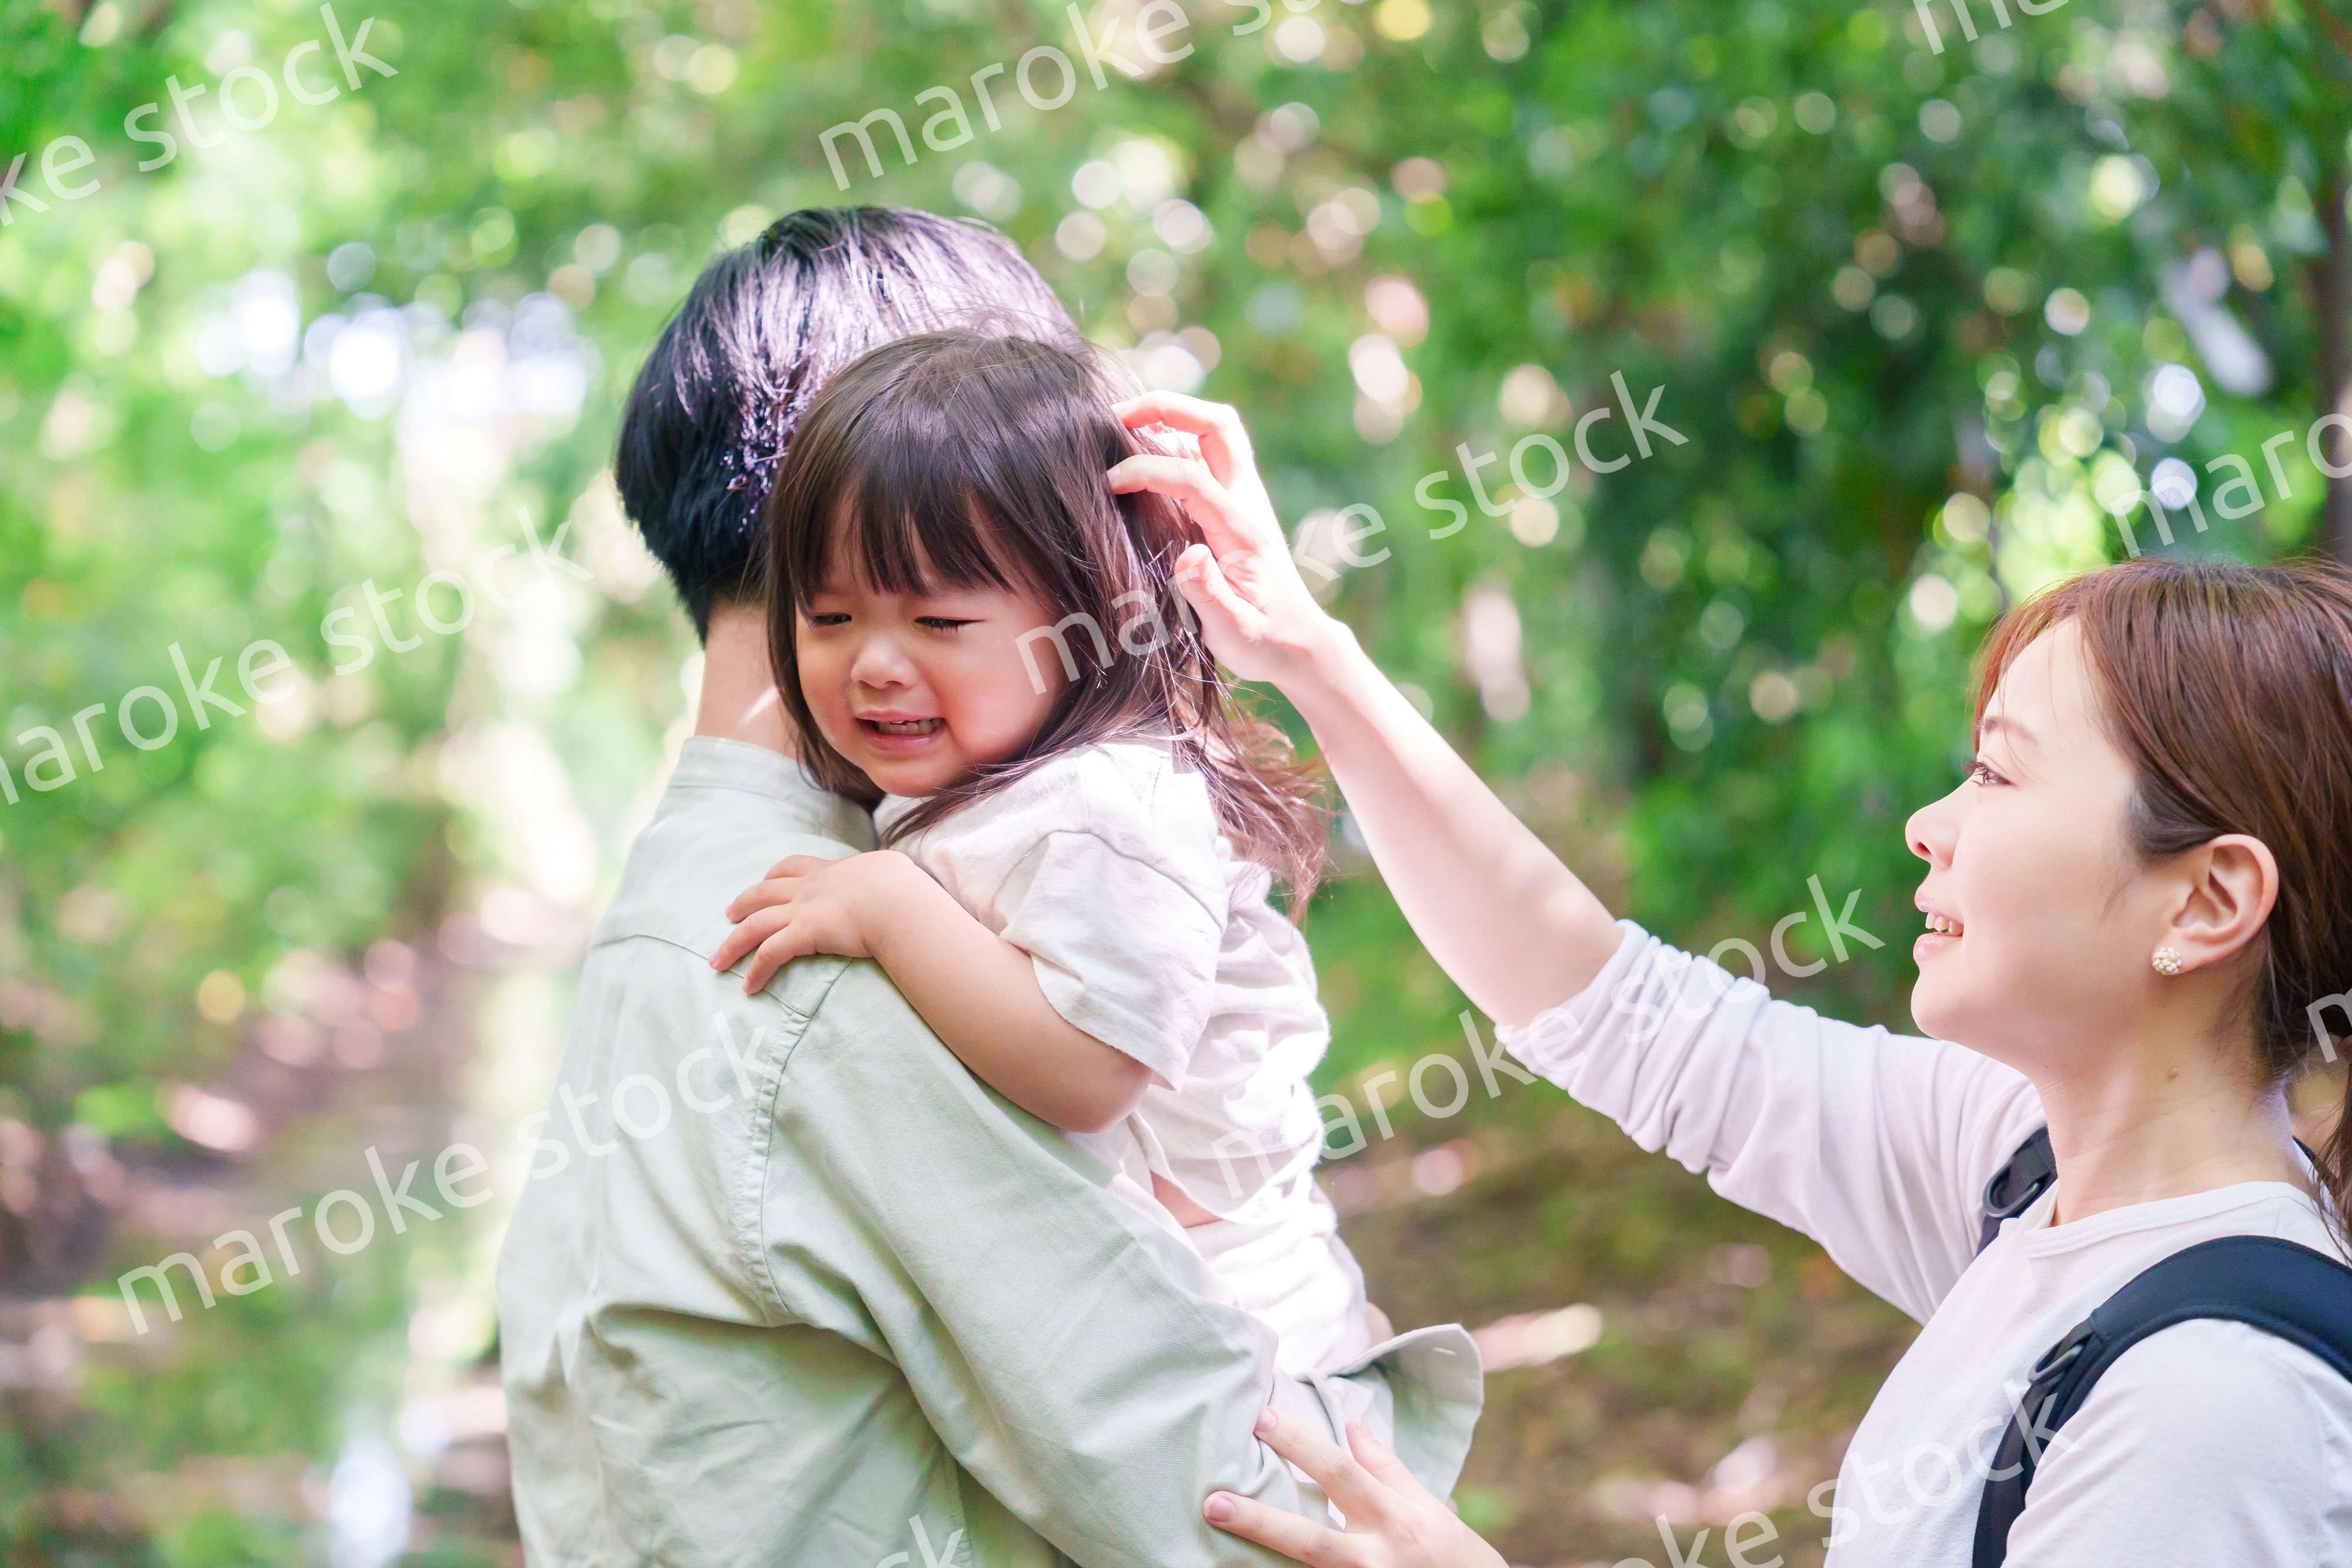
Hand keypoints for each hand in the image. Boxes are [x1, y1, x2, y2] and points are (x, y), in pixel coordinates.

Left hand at [711, 851, 909, 991]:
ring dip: (733, 943)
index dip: (773, 875)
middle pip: (762, 893)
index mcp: (829, 872)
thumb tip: (896, 881)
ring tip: (718, 960)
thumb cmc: (902, 888)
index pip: (792, 866)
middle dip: (742, 903)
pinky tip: (749, 986)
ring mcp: (803, 910)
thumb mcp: (889, 872)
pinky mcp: (803, 934)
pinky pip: (769, 954)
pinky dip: (756, 970)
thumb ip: (882, 877)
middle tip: (728, 914)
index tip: (764, 881)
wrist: (897, 900)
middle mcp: (809, 888)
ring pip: (754, 924)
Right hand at [1108, 392, 1346, 689]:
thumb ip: (1209, 596)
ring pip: (1217, 430)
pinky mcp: (1238, 503)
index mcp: (1243, 531)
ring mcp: (1246, 498)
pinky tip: (1144, 451)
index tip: (1108, 483)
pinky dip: (1177, 437)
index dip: (1146, 469)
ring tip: (1122, 422)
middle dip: (1167, 407)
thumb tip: (1188, 558)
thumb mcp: (1235, 634)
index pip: (1192, 477)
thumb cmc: (1265, 643)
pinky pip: (1210, 451)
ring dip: (1173, 415)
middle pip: (1218, 424)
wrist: (1302, 644)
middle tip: (1115, 414)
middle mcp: (1248, 503)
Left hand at [1204, 1407, 1507, 1567]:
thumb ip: (1387, 1469)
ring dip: (1264, 1556)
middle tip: (1213, 1501)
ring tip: (1218, 1537)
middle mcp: (1377, 1557)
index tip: (1260, 1417)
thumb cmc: (1454, 1554)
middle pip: (1312, 1538)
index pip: (1340, 1473)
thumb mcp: (1427, 1507)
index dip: (1300, 1445)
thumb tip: (1353, 1425)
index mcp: (1395, 1517)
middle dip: (1261, 1521)